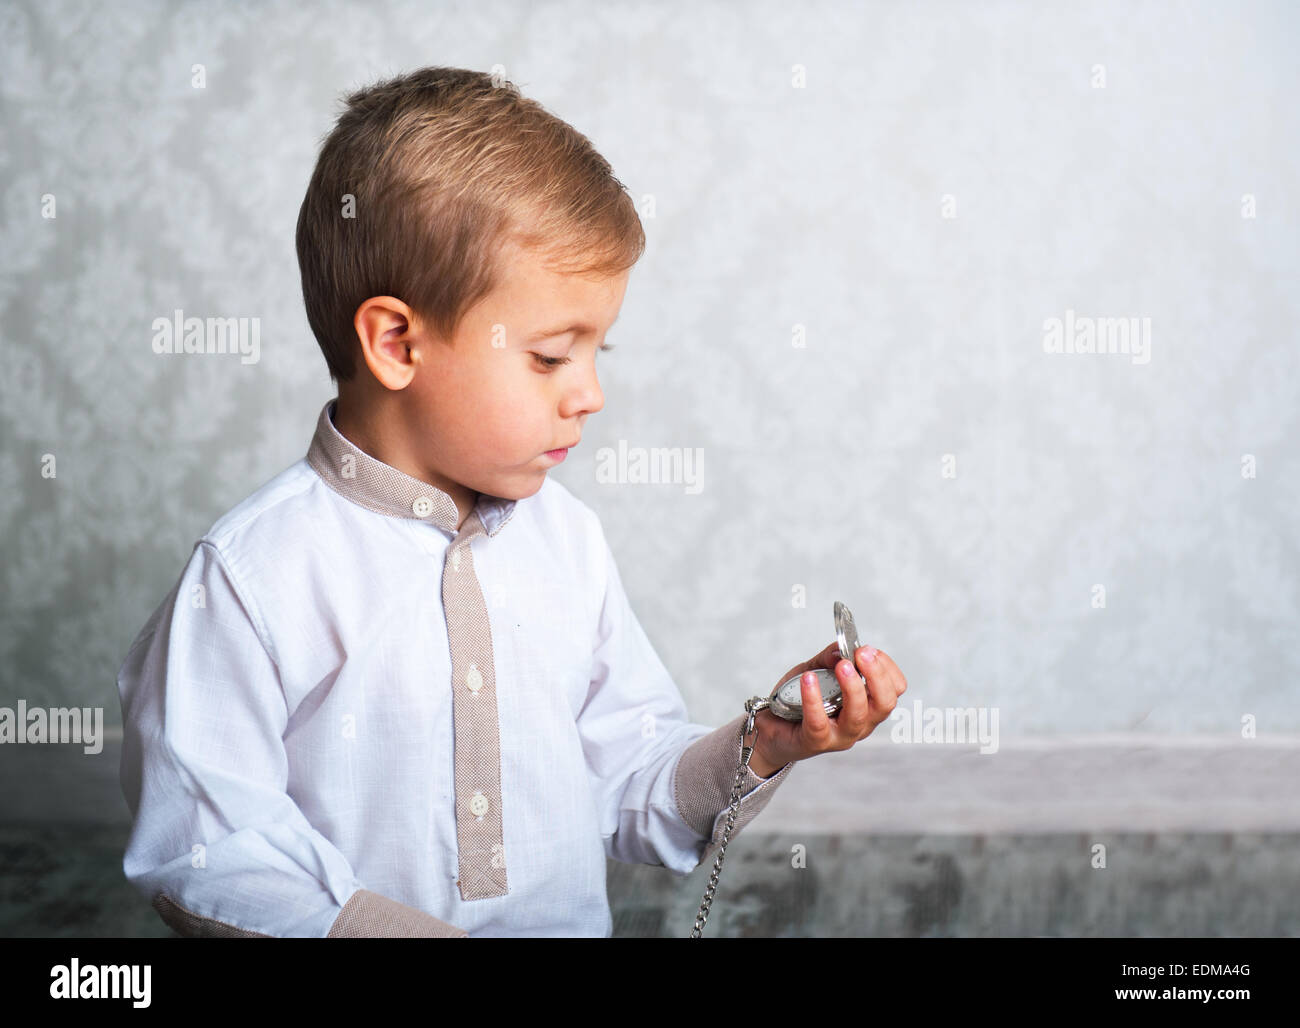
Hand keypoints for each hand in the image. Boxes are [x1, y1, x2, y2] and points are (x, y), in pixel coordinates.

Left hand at [746, 639, 907, 776]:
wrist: (771, 726)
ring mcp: (840, 736)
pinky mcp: (815, 742)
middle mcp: (860, 724)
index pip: (894, 690)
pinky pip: (819, 722)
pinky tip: (808, 679)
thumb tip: (841, 648)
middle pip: (884, 704)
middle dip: (877, 676)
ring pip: (858, 716)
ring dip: (853, 687)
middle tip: (862, 654)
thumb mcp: (816, 670)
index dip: (887, 668)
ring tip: (841, 665)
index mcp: (868, 706)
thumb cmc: (799, 699)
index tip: (869, 650)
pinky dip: (814, 698)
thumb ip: (829, 658)